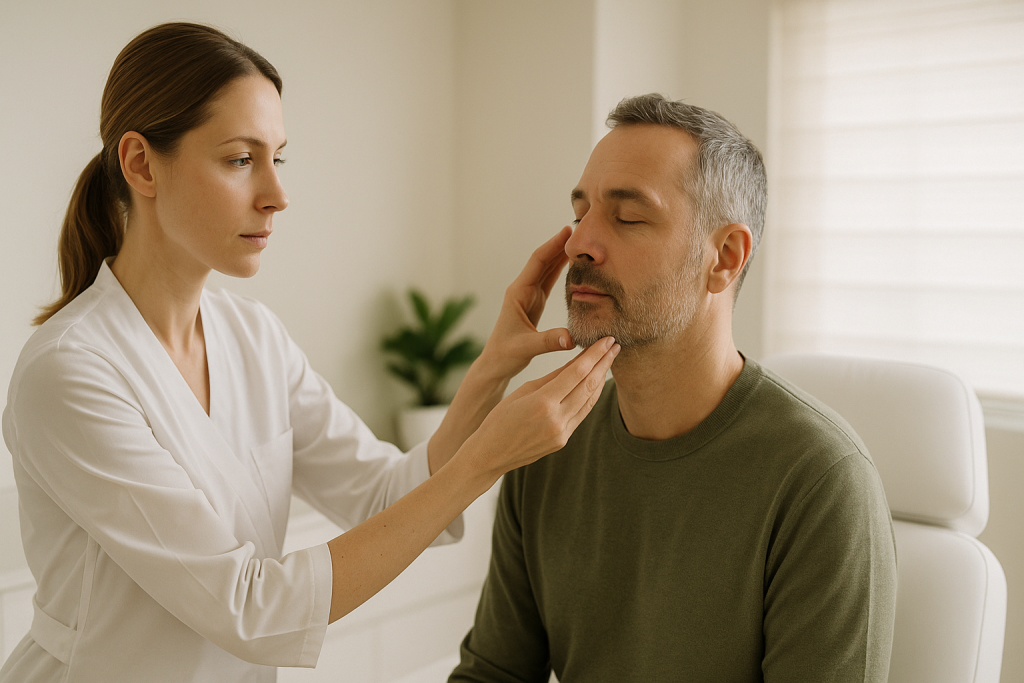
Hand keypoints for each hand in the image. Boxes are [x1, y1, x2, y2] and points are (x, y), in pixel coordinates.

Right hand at [462, 336, 619, 480]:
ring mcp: (562, 433)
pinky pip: (582, 414)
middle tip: (615, 345)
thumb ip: (552, 378)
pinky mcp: (563, 440)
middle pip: (588, 385)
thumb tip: (578, 362)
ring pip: (589, 401)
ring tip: (609, 361)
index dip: (594, 354)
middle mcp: (556, 419)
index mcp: (543, 403)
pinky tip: (596, 383)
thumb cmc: (500, 417)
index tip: (606, 340)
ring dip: (601, 379)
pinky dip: (590, 396)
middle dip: (604, 363)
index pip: (577, 372)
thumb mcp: (523, 391)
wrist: (491, 454)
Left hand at [476, 226, 574, 381]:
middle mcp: (522, 290)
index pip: (538, 263)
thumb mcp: (526, 348)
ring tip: (578, 240)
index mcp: (518, 293)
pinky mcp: (535, 302)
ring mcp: (529, 295)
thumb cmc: (506, 354)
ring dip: (561, 253)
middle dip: (559, 243)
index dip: (552, 246)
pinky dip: (561, 269)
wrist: (496, 363)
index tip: (567, 231)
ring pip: (547, 268)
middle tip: (578, 228)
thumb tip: (571, 338)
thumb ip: (548, 341)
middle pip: (543, 260)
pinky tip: (572, 262)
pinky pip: (550, 280)